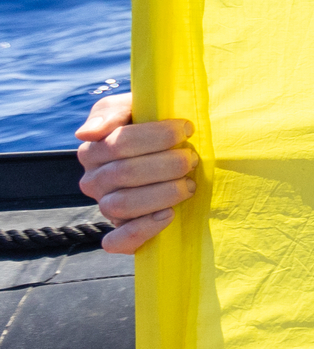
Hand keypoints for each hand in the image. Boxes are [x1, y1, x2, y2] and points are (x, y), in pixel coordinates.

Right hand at [75, 94, 196, 254]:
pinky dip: (141, 231)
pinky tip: (168, 216)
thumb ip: (111, 112)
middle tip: (192, 159)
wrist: (174, 153)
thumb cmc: (154, 124)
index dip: (155, 136)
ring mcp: (106, 207)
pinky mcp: (121, 233)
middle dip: (166, 164)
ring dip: (161, 194)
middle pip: (123, 174)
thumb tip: (86, 133)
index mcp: (94, 150)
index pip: (118, 143)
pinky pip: (117, 242)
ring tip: (189, 184)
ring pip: (121, 205)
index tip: (187, 129)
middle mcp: (94, 181)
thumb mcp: (134, 106)